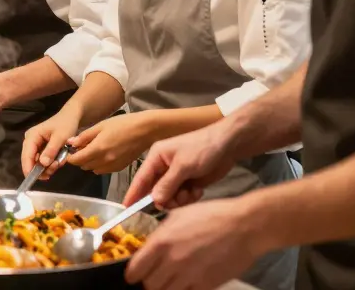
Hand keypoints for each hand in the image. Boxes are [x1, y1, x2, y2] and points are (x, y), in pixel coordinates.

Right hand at [22, 107, 81, 179]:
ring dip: (47, 166)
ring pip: (37, 162)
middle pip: (30, 160)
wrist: (71, 117)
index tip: (37, 178)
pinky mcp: (41, 148)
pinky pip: (42, 160)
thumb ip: (51, 150)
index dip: (29, 168)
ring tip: (59, 163)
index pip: (26, 155)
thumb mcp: (60, 137)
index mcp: (32, 136)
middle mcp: (30, 141)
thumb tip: (43, 164)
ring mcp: (35, 145)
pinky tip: (58, 162)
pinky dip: (50, 163)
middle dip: (42, 168)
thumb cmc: (66, 124)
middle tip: (55, 168)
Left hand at [65, 112, 157, 174]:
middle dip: (80, 158)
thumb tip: (70, 143)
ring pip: (93, 169)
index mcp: (98, 149)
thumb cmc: (123, 124)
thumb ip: (84, 136)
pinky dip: (100, 165)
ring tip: (95, 150)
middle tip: (83, 147)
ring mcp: (113, 166)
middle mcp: (104, 161)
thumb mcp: (101, 126)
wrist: (145, 131)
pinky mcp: (120, 168)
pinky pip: (104, 170)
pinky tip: (105, 154)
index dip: (71, 156)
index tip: (70, 150)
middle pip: (84, 165)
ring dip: (90, 162)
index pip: (77, 160)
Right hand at [122, 122, 237, 208]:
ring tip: (191, 192)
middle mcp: (163, 167)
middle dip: (166, 198)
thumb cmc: (203, 148)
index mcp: (157, 157)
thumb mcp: (184, 166)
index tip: (126, 209)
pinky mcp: (188, 183)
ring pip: (169, 197)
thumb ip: (167, 184)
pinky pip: (181, 198)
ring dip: (180, 199)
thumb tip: (155, 200)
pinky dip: (189, 197)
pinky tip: (198, 190)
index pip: (141, 178)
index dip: (133, 194)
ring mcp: (176, 176)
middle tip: (178, 198)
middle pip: (155, 191)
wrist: (228, 145)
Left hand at [124, 197, 265, 289]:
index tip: (134, 274)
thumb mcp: (179, 215)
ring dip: (166, 287)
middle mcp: (172, 261)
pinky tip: (189, 282)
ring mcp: (189, 276)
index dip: (133, 273)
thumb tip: (149, 246)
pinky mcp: (206, 286)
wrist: (244, 226)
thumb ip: (161, 233)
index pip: (135, 269)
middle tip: (156, 276)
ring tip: (172, 280)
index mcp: (162, 242)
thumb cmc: (213, 215)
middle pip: (149, 285)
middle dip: (150, 281)